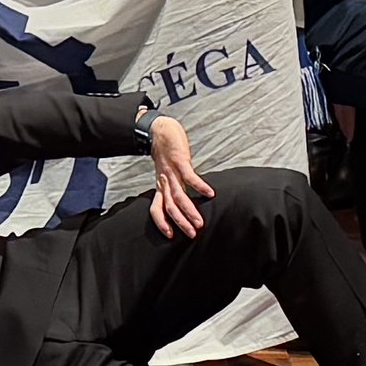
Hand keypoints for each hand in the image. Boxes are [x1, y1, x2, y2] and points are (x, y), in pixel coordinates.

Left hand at [145, 114, 213, 237]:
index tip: (170, 236)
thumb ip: (174, 186)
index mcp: (161, 185)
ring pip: (179, 195)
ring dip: (189, 211)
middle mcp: (165, 181)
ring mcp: (171, 171)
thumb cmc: (166, 152)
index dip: (161, 222)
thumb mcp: (167, 173)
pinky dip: (199, 185)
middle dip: (180, 222)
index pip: (156, 209)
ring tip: (200, 222)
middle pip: (169, 206)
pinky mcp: (180, 160)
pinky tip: (210, 193)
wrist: (159, 129)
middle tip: (192, 234)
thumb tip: (184, 201)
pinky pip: (189, 176)